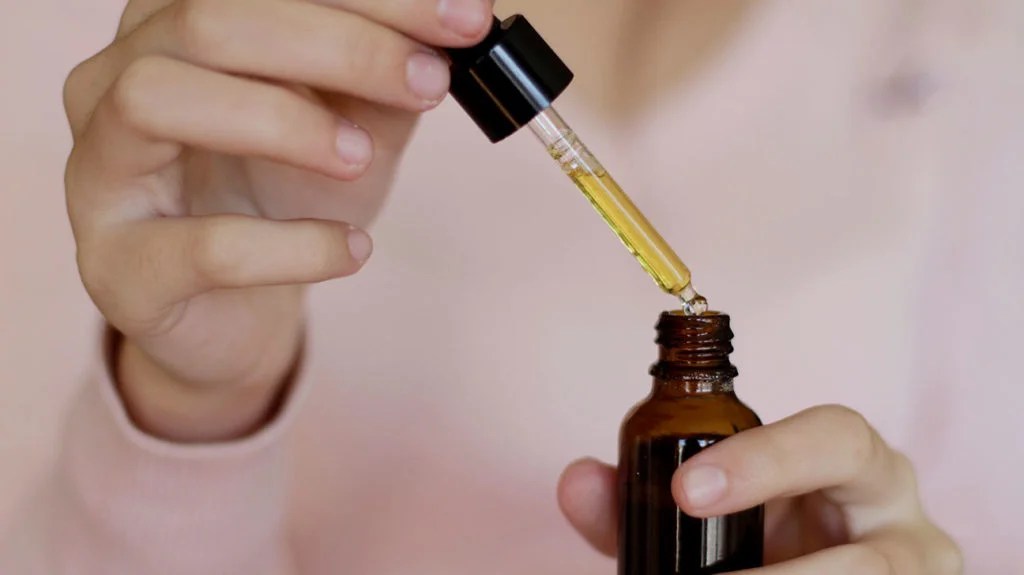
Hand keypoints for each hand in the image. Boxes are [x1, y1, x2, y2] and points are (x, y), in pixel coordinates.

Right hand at [64, 0, 492, 440]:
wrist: (237, 309)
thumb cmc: (285, 197)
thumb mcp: (351, 122)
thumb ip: (385, 74)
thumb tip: (456, 27)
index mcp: (174, 25)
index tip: (465, 20)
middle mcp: (116, 78)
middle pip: (207, 19)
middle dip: (340, 44)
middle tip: (429, 82)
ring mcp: (100, 172)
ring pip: (157, 98)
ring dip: (281, 121)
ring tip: (360, 159)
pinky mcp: (119, 266)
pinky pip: (198, 245)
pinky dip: (290, 245)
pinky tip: (351, 249)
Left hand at [559, 405, 962, 573]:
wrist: (807, 569)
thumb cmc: (763, 533)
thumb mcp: (706, 514)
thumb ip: (639, 501)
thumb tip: (578, 482)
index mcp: (854, 460)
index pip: (834, 436)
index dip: (765, 459)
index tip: (685, 491)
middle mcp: (897, 512)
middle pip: (871, 545)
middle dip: (787, 571)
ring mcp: (913, 569)